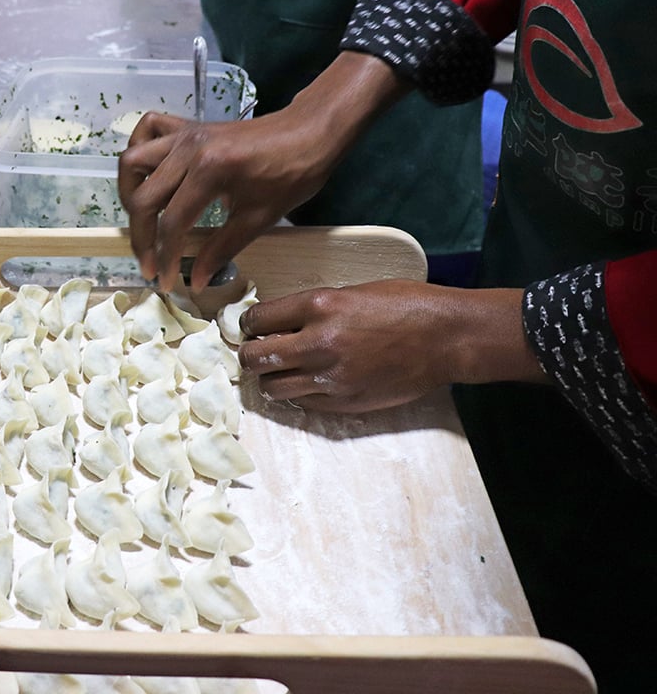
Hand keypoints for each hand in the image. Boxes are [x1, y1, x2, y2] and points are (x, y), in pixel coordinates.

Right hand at [117, 52, 411, 292]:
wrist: (310, 132)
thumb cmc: (292, 175)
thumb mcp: (258, 218)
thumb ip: (221, 249)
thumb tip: (196, 281)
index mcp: (210, 171)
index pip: (172, 222)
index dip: (164, 257)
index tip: (164, 281)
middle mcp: (188, 149)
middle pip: (143, 198)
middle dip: (142, 237)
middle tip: (150, 263)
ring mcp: (184, 134)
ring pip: (133, 162)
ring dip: (130, 194)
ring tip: (143, 220)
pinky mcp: (188, 127)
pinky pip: (148, 130)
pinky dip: (140, 151)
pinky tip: (149, 174)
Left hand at [238, 281, 548, 412]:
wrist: (446, 338)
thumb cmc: (406, 305)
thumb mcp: (354, 291)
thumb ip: (314, 308)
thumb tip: (281, 321)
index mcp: (320, 306)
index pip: (257, 319)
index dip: (249, 324)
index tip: (251, 326)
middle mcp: (319, 343)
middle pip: (255, 357)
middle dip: (250, 353)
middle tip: (256, 350)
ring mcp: (330, 377)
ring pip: (271, 387)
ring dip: (271, 377)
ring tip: (282, 368)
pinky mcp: (343, 402)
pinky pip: (301, 402)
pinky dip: (298, 392)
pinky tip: (309, 380)